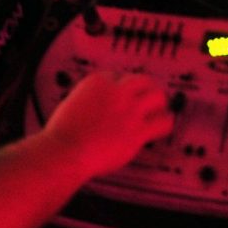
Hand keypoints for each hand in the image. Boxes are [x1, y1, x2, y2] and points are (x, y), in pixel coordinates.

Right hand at [43, 72, 173, 178]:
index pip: (119, 76)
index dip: (124, 87)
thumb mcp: (72, 103)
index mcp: (97, 81)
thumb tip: (95, 105)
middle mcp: (117, 91)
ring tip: (159, 110)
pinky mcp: (138, 130)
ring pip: (157, 96)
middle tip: (148, 98)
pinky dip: (165, 123)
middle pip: (143, 80)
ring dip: (159, 103)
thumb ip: (89, 99)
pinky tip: (163, 126)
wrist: (66, 150)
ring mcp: (130, 110)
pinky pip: (162, 122)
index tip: (125, 95)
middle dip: (146, 89)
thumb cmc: (63, 134)